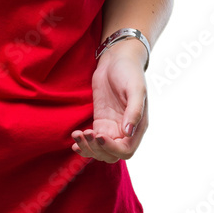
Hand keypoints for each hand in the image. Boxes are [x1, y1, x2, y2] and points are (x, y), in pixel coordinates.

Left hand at [71, 43, 148, 162]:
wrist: (117, 58)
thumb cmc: (129, 71)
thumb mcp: (135, 88)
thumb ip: (134, 110)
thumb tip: (129, 131)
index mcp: (138, 126)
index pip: (126, 150)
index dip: (112, 148)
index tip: (99, 135)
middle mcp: (125, 130)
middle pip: (111, 154)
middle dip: (97, 149)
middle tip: (85, 133)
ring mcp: (112, 126)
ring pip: (100, 150)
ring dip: (88, 148)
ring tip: (77, 134)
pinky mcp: (100, 121)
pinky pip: (93, 139)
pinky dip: (84, 143)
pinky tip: (75, 139)